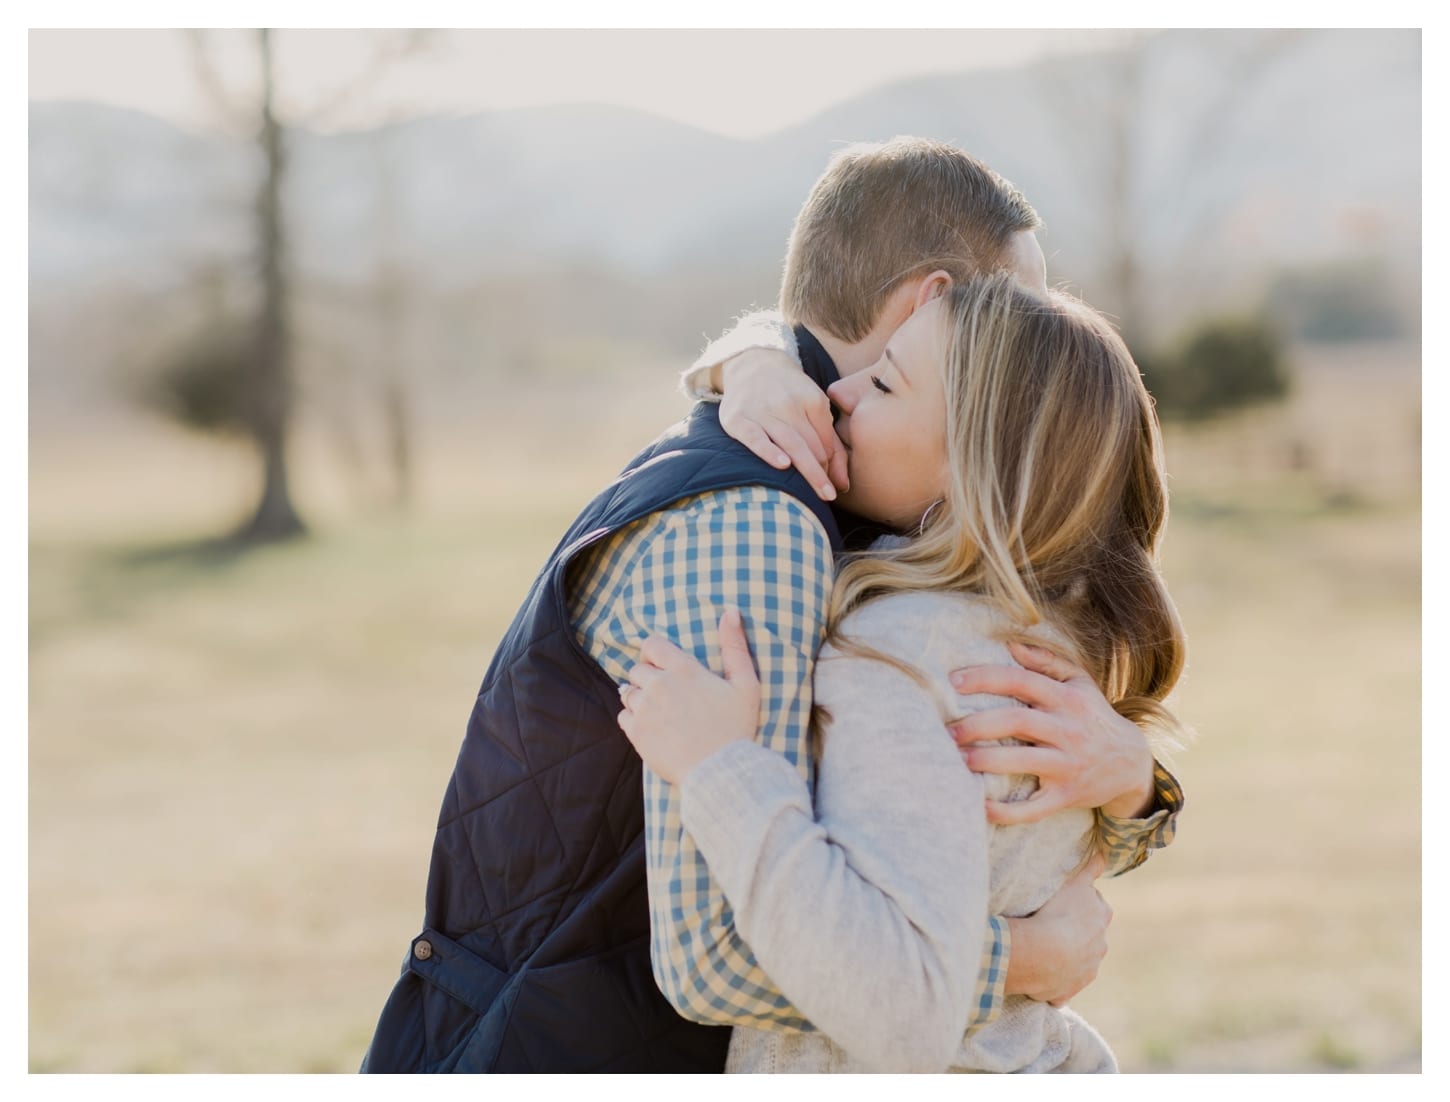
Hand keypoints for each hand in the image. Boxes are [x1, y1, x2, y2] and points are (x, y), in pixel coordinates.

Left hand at [617, 609, 760, 784]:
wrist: (721, 772)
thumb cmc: (736, 728)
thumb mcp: (746, 684)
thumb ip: (735, 646)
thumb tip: (730, 611)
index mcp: (684, 669)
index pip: (652, 645)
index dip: (655, 653)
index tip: (665, 666)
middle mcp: (659, 684)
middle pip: (638, 669)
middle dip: (649, 678)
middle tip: (667, 695)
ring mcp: (644, 709)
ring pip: (628, 692)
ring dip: (639, 698)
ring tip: (660, 712)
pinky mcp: (636, 733)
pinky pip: (623, 716)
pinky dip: (633, 719)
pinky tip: (652, 727)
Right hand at [718, 348, 848, 501]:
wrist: (753, 365)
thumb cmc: (790, 394)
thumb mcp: (814, 408)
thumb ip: (831, 445)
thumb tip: (844, 485)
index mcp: (812, 400)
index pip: (826, 441)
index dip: (830, 464)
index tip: (830, 483)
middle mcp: (788, 403)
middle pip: (810, 444)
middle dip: (821, 472)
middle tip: (829, 496)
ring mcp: (762, 410)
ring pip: (789, 443)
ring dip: (807, 469)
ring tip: (819, 493)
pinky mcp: (737, 418)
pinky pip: (755, 438)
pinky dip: (769, 451)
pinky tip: (783, 465)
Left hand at [948, 642, 1153, 823]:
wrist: (1131, 763)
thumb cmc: (1092, 716)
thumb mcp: (1079, 682)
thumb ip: (1046, 661)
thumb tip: (1010, 644)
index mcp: (1066, 699)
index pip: (1021, 681)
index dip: (986, 678)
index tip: (953, 681)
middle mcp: (1068, 730)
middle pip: (1017, 721)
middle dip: (978, 725)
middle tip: (947, 729)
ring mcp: (1068, 765)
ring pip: (1022, 762)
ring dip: (985, 761)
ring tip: (957, 759)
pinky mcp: (1066, 795)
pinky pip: (1034, 808)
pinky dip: (1006, 811)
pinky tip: (981, 808)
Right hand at [1003, 853, 1110, 1005]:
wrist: (1044, 953)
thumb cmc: (1057, 913)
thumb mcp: (1075, 884)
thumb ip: (1091, 869)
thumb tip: (1105, 853)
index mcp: (1101, 918)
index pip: (1097, 906)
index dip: (1080, 904)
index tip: (1065, 903)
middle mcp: (1100, 946)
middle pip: (1090, 935)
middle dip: (1076, 932)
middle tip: (1052, 924)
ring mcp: (1085, 969)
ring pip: (1077, 961)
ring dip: (1065, 956)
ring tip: (1042, 948)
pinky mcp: (1068, 990)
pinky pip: (1060, 985)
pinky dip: (1053, 981)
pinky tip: (1038, 974)